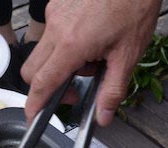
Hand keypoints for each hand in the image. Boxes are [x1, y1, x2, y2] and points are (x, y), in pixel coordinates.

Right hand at [21, 0, 161, 126]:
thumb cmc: (134, 5)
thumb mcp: (128, 55)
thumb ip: (113, 90)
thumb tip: (103, 117)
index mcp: (72, 45)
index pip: (42, 83)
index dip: (34, 105)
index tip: (33, 117)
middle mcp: (56, 28)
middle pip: (33, 70)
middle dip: (48, 86)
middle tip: (76, 85)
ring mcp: (54, 13)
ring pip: (42, 51)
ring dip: (60, 63)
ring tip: (91, 55)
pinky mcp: (57, 4)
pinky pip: (51, 32)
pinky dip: (65, 43)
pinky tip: (90, 36)